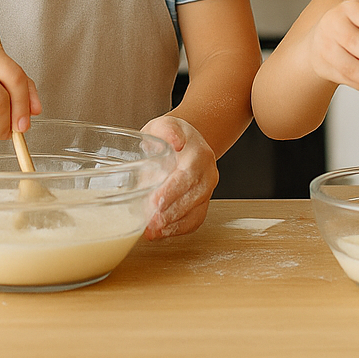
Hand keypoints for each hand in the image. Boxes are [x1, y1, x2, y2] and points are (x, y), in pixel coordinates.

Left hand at [140, 116, 216, 239]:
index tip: (154, 202)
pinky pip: (195, 220)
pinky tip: (162, 232)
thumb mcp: (164, 125)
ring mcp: (207, 190)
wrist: (186, 142)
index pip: (188, 175)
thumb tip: (175, 141)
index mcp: (199, 154)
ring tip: (152, 231)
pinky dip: (178, 229)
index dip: (171, 191)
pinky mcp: (203, 203)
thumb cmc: (170, 136)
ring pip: (195, 212)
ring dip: (173, 224)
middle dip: (170, 212)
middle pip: (192, 197)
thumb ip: (167, 130)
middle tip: (150, 223)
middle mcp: (207, 173)